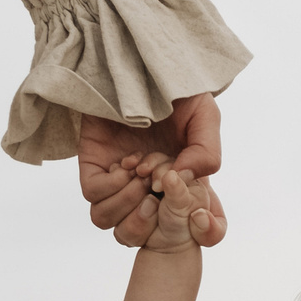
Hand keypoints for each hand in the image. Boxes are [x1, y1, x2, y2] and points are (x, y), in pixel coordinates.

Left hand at [80, 93, 227, 244]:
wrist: (136, 63)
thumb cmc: (173, 88)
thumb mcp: (203, 116)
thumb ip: (206, 151)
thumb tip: (184, 180)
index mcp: (180, 183)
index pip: (197, 228)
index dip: (207, 234)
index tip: (202, 221)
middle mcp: (149, 189)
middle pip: (146, 237)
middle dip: (156, 219)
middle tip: (160, 186)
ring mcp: (119, 180)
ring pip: (113, 224)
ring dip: (131, 206)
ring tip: (142, 176)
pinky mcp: (94, 167)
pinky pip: (95, 198)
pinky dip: (112, 189)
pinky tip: (125, 167)